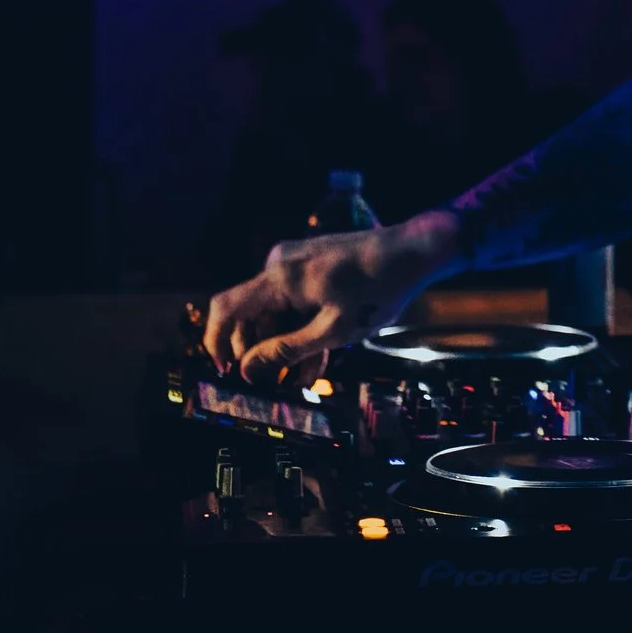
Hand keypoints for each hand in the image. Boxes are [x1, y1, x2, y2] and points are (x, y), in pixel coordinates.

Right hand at [203, 209, 463, 384]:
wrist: (415, 250)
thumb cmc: (379, 290)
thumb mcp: (334, 330)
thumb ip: (287, 350)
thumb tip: (247, 369)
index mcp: (280, 277)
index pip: (225, 308)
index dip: (216, 342)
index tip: (226, 370)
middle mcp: (280, 263)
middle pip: (251, 314)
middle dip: (260, 350)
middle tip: (275, 383)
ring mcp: (295, 260)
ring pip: (275, 310)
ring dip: (285, 344)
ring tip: (304, 378)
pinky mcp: (311, 262)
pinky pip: (293, 299)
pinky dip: (301, 326)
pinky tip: (316, 358)